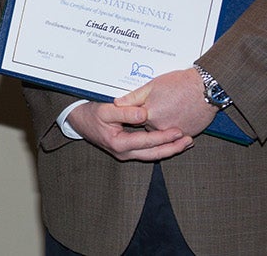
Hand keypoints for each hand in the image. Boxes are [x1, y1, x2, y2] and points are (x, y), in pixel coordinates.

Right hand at [65, 101, 191, 160]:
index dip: (163, 137)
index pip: (147, 142)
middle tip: (189, 141)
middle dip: (173, 148)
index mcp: (119, 144)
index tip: (178, 131)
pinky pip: (147, 152)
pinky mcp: (127, 151)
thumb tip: (145, 115)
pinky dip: (160, 147)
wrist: (78, 120)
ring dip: (169, 149)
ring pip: (152, 155)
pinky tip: (170, 142)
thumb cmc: (91, 113)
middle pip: (153, 154)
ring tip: (185, 143)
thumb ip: (125, 112)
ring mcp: (125, 154)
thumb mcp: (106, 110)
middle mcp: (123, 153)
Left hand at [116, 67, 219, 136]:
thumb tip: (117, 103)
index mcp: (149, 114)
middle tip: (158, 106)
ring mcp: (174, 132)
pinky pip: (177, 134)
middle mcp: (160, 127)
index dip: (134, 115)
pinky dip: (176, 128)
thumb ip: (133, 97)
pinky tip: (179, 117)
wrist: (205, 88)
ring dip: (162, 125)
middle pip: (148, 127)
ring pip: (162, 131)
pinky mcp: (187, 134)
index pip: (133, 120)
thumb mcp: (152, 86)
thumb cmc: (180, 84)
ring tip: (169, 110)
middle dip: (149, 119)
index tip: (135, 112)